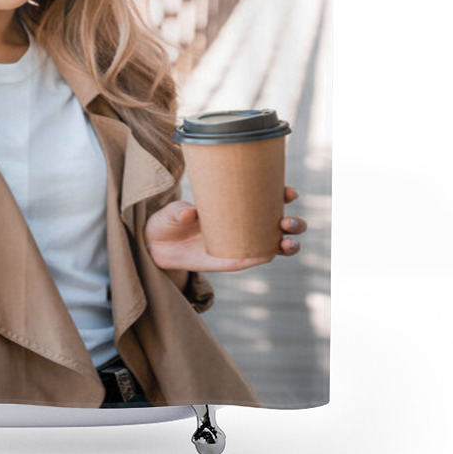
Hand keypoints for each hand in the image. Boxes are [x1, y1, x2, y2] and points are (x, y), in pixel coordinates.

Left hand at [145, 186, 306, 272]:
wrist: (157, 244)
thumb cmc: (169, 219)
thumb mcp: (172, 212)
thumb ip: (181, 212)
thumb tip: (190, 213)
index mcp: (236, 203)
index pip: (267, 197)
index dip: (284, 194)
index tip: (289, 192)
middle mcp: (244, 223)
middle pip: (281, 224)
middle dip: (295, 223)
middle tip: (287, 221)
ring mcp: (240, 243)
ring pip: (275, 244)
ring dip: (289, 243)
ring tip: (286, 241)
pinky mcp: (231, 261)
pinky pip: (253, 259)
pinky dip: (265, 256)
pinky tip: (270, 253)